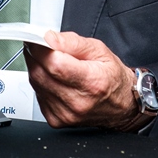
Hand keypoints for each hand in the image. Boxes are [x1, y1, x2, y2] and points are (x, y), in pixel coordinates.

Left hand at [24, 30, 139, 129]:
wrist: (121, 105)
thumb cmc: (111, 77)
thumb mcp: (99, 50)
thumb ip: (72, 41)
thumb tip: (49, 38)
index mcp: (91, 82)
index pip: (55, 64)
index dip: (40, 48)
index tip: (36, 38)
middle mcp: (78, 102)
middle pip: (41, 73)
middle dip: (35, 55)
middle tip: (39, 45)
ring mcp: (66, 114)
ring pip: (36, 83)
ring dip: (36, 67)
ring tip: (48, 60)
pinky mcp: (57, 120)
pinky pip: (38, 95)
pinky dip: (40, 82)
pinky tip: (51, 77)